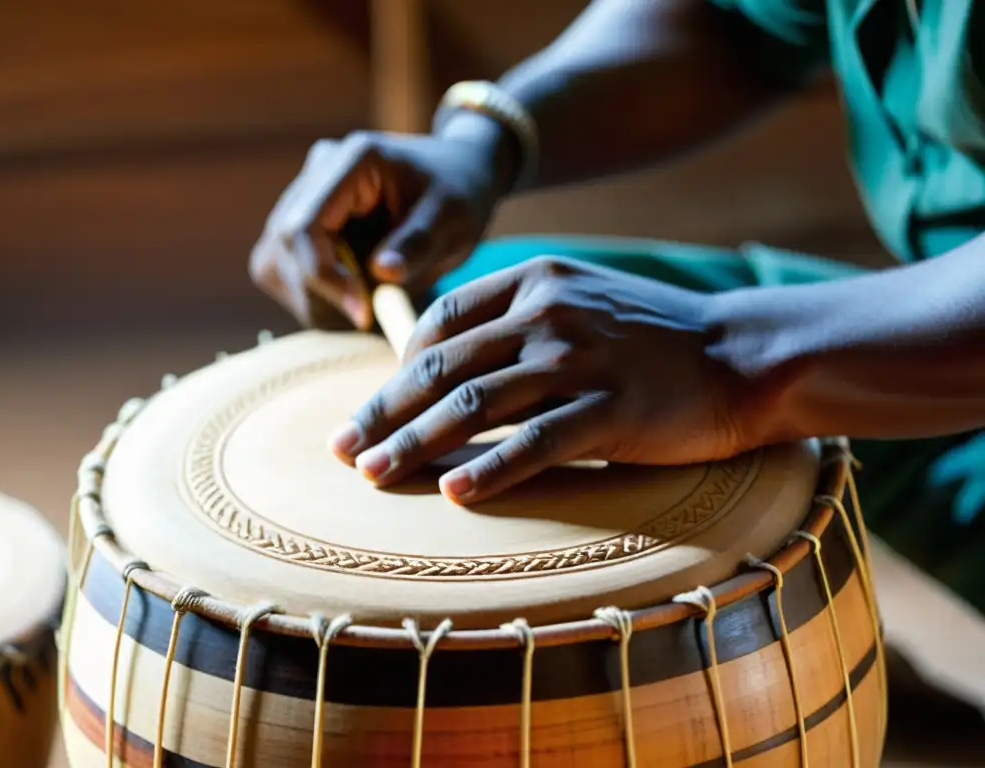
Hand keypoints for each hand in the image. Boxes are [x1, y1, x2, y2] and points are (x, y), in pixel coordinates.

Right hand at [249, 115, 516, 329]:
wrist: (459, 178)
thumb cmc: (461, 194)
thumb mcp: (454, 218)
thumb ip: (419, 242)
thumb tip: (381, 271)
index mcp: (353, 160)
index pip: (305, 225)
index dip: (324, 276)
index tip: (363, 312)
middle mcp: (317, 172)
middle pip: (285, 248)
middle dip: (323, 293)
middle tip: (374, 315)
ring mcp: (302, 196)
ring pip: (276, 264)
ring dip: (317, 298)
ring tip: (370, 303)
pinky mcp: (299, 222)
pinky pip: (282, 270)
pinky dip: (314, 296)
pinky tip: (355, 295)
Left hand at [327, 256, 755, 503]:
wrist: (742, 352)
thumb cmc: (655, 335)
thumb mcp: (583, 300)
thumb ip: (521, 316)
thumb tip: (456, 359)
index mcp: (535, 279)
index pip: (441, 320)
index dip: (397, 366)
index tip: (378, 407)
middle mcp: (548, 311)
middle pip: (442, 366)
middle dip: (384, 411)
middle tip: (343, 448)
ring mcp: (580, 358)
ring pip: (474, 404)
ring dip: (415, 443)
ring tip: (373, 475)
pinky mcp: (612, 408)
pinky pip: (535, 442)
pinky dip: (490, 469)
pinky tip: (453, 493)